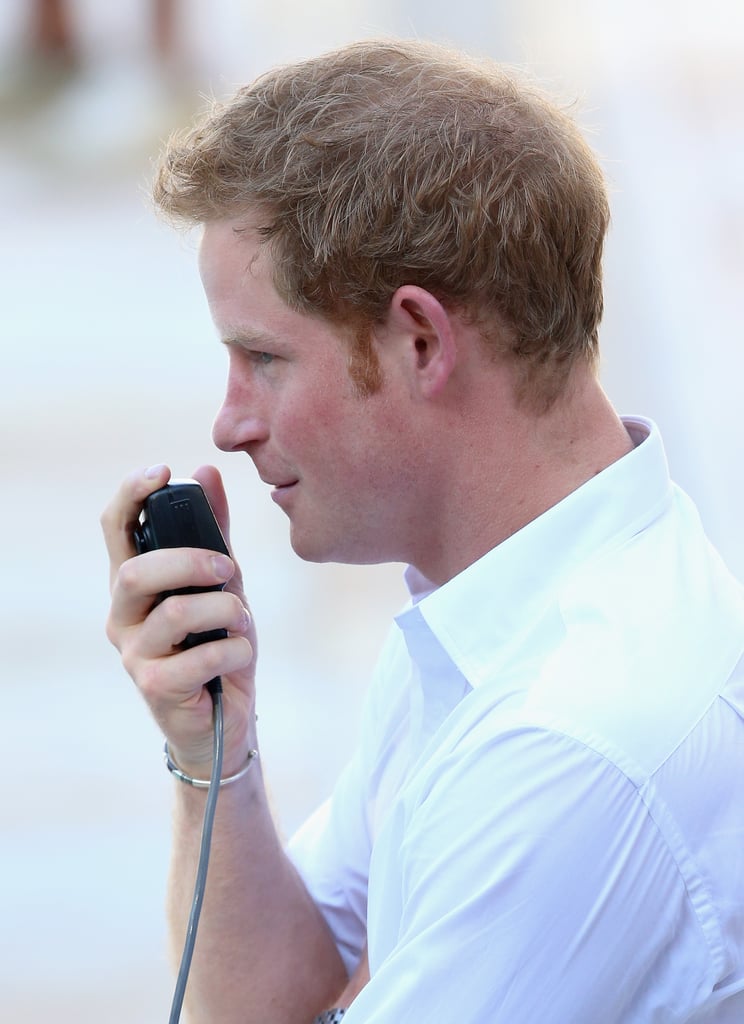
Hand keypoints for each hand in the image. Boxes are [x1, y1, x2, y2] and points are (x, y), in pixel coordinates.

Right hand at [101, 464, 256, 776]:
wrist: (226, 717)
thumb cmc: (217, 643)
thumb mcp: (222, 582)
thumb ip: (214, 532)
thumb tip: (207, 471)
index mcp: (134, 584)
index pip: (113, 529)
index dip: (130, 495)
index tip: (163, 470)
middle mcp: (123, 616)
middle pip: (135, 573)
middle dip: (189, 562)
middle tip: (227, 567)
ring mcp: (134, 654)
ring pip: (174, 614)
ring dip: (224, 609)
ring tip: (241, 619)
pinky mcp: (155, 687)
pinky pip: (199, 656)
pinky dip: (233, 649)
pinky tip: (240, 654)